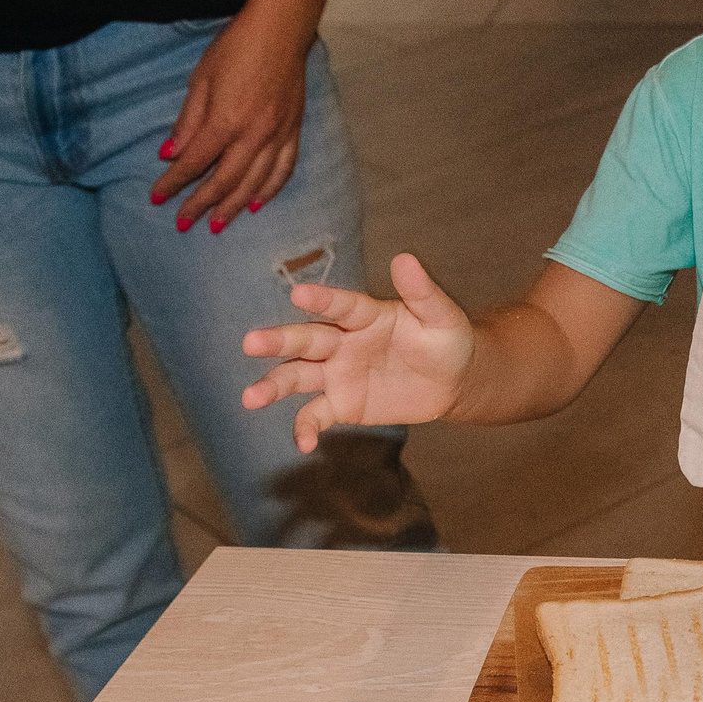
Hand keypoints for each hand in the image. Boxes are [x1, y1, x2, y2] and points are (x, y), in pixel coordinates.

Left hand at [152, 9, 309, 231]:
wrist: (281, 31)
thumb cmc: (236, 48)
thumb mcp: (202, 79)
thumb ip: (188, 120)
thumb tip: (171, 154)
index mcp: (226, 120)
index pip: (195, 162)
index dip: (173, 182)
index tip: (157, 197)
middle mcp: (254, 135)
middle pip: (224, 180)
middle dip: (201, 204)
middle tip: (183, 223)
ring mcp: (278, 136)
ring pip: (255, 182)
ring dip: (233, 206)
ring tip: (217, 225)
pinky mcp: (294, 131)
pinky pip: (283, 170)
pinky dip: (269, 190)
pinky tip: (256, 204)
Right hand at [241, 253, 475, 450]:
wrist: (452, 381)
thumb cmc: (447, 340)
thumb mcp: (442, 317)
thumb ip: (423, 292)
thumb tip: (406, 258)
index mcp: (366, 315)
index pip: (341, 306)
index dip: (322, 300)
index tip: (298, 294)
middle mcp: (343, 341)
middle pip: (306, 340)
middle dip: (278, 341)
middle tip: (250, 342)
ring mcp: (337, 373)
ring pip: (298, 376)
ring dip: (274, 386)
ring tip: (250, 398)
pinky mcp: (341, 404)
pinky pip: (317, 415)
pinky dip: (306, 428)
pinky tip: (303, 444)